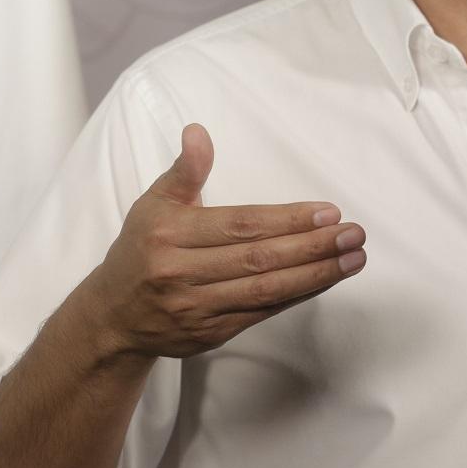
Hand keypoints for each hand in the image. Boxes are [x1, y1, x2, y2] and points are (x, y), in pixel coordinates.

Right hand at [82, 124, 365, 359]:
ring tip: (354, 258)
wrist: (112, 317)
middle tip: (354, 234)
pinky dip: (297, 295)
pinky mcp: (210, 335)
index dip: (287, 219)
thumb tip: (198, 132)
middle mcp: (182, 274)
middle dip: (313, 247)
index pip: (241, 225)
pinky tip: (326, 279)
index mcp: (170, 235)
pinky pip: (262, 313)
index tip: (328, 211)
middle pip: (259, 259)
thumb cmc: (140, 249)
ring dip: (316, 275)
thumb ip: (185, 171)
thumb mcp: (154, 203)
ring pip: (266, 291)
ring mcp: (197, 309)